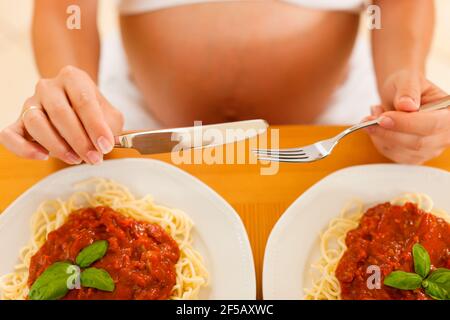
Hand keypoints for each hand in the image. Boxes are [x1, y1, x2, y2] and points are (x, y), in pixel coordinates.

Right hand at [0, 66, 123, 164]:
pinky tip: (43, 156)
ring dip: (57, 145)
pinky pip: (10, 135)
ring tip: (76, 159)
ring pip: (35, 122)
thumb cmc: (94, 113)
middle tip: (94, 158)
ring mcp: (31, 103)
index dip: (95, 126)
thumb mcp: (110, 116)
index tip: (106, 146)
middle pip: (59, 112)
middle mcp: (49, 86)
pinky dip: (23, 148)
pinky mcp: (18, 121)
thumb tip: (105, 143)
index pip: (84, 100)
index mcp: (73, 78)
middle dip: (79, 140)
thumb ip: (110, 127)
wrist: (76, 106)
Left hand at [366, 70, 448, 163]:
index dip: (406, 124)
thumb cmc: (407, 87)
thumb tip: (407, 105)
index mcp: (449, 114)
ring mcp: (429, 149)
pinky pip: (391, 154)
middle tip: (369, 118)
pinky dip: (378, 140)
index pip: (432, 125)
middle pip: (416, 143)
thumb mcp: (408, 79)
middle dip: (387, 131)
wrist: (400, 97)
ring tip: (375, 115)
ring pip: (401, 151)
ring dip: (380, 134)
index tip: (383, 118)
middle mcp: (444, 135)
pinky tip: (378, 126)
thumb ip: (408, 90)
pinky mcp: (412, 157)